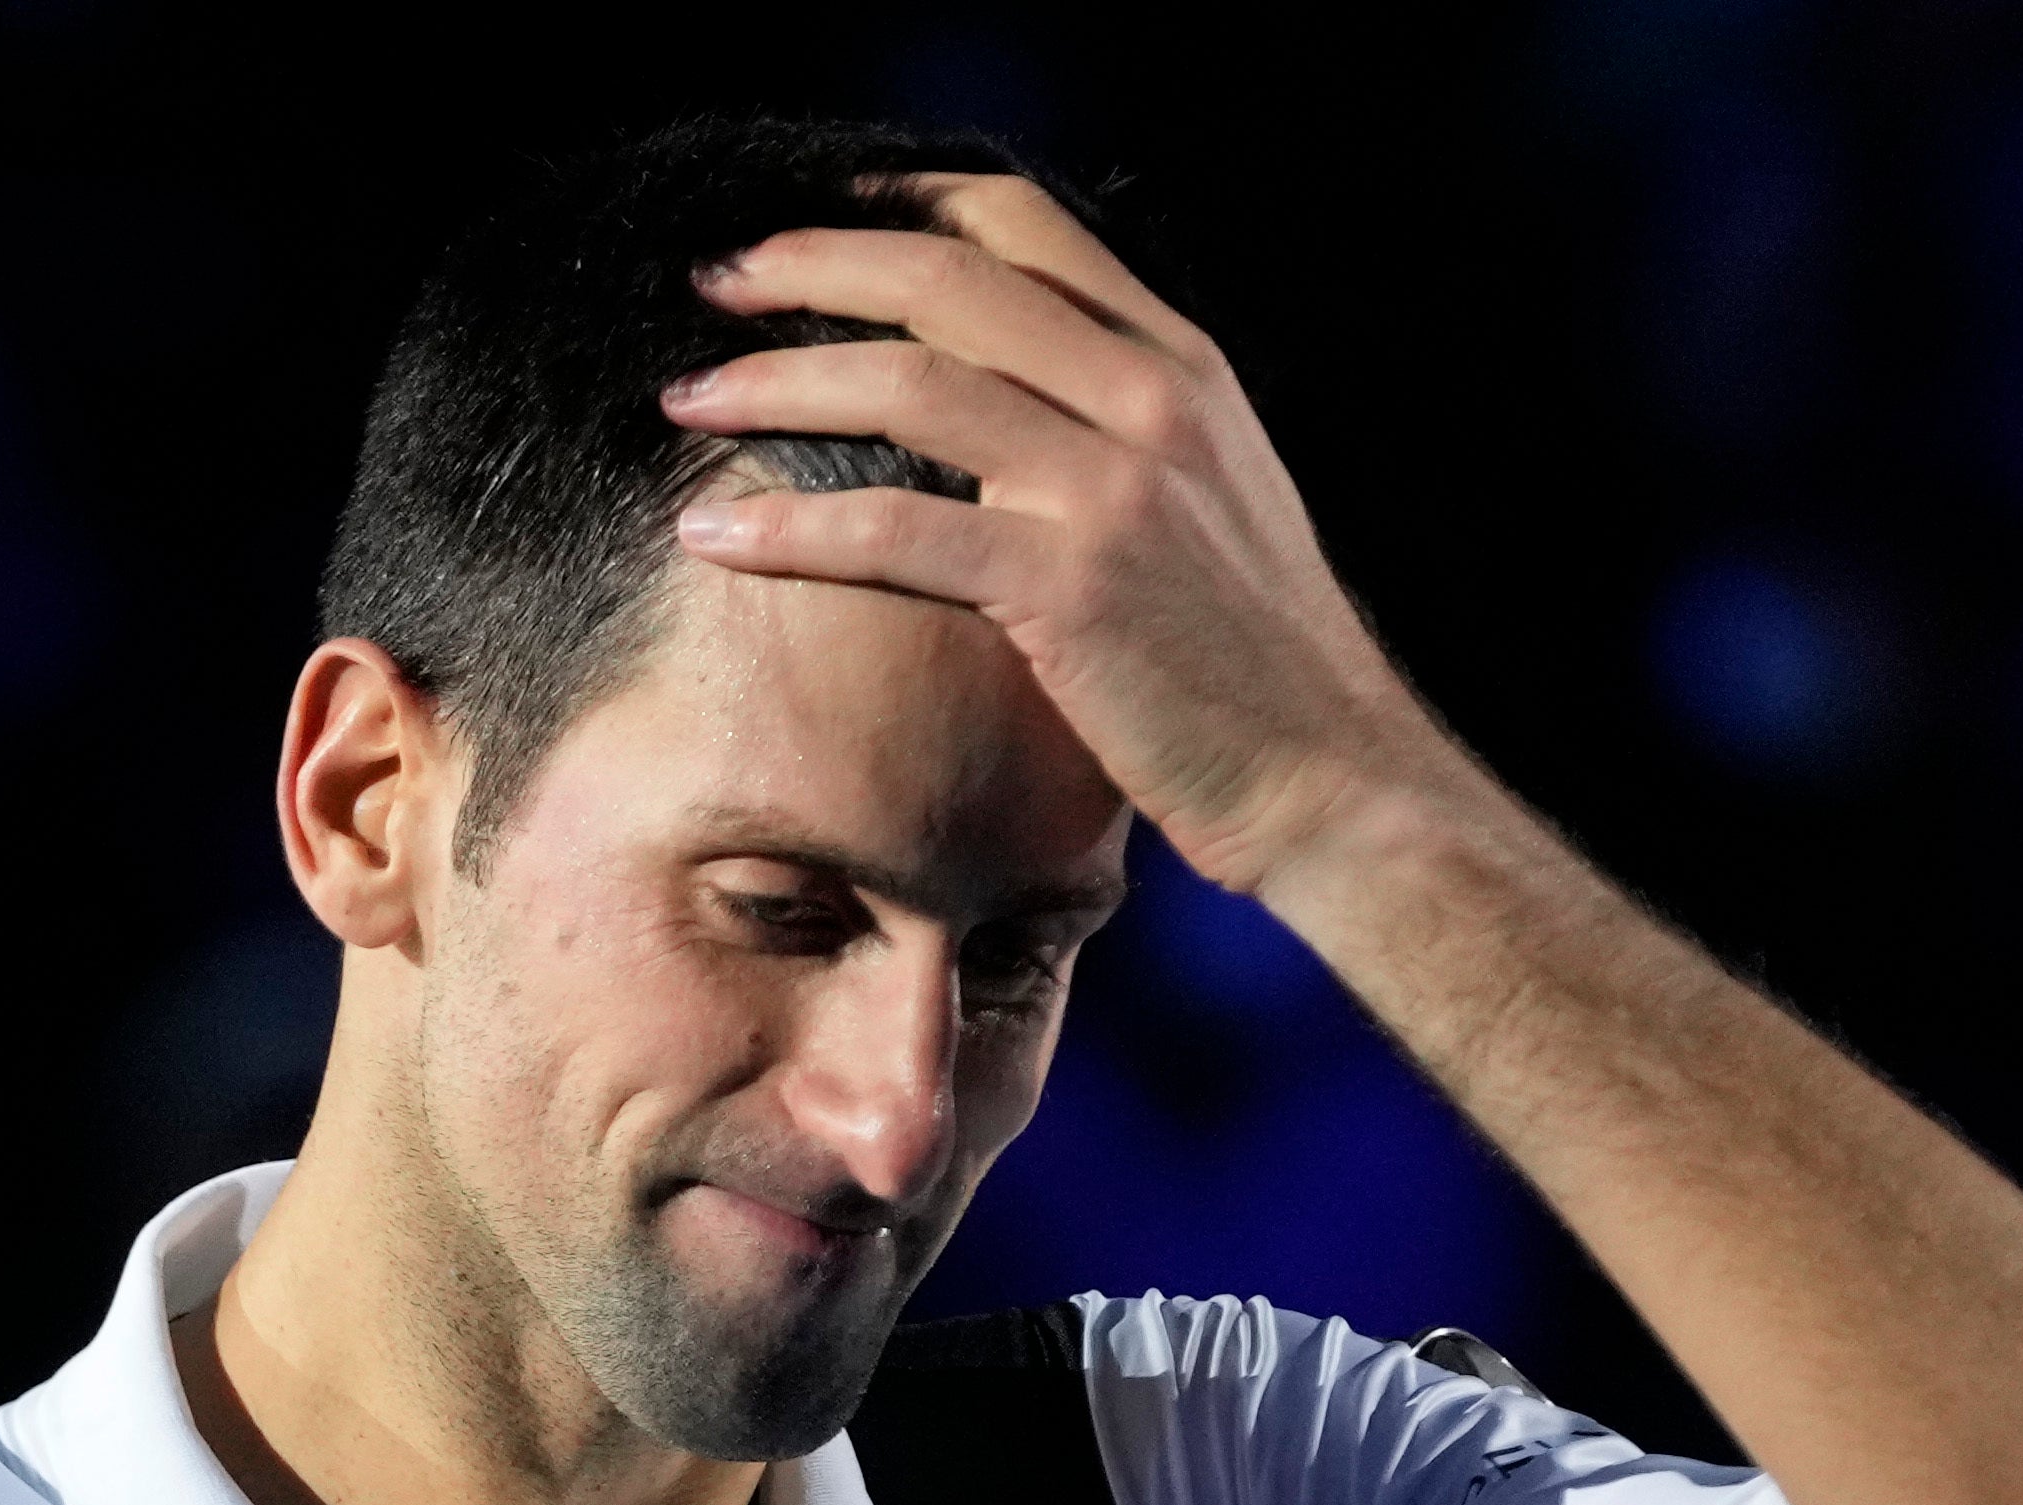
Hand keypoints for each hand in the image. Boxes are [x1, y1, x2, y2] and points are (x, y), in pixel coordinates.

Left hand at [661, 175, 1461, 904]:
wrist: (1337, 781)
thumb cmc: (1259, 674)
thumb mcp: (1211, 509)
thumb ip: (1123, 438)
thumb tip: (1013, 418)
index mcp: (1181, 364)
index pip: (1026, 230)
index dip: (903, 205)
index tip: (812, 217)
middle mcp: (1149, 397)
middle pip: (947, 278)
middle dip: (810, 265)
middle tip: (714, 283)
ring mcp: (1112, 485)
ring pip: (907, 385)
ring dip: (774, 382)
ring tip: (685, 399)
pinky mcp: (1070, 586)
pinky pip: (897, 533)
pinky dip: (790, 532)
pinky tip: (712, 538)